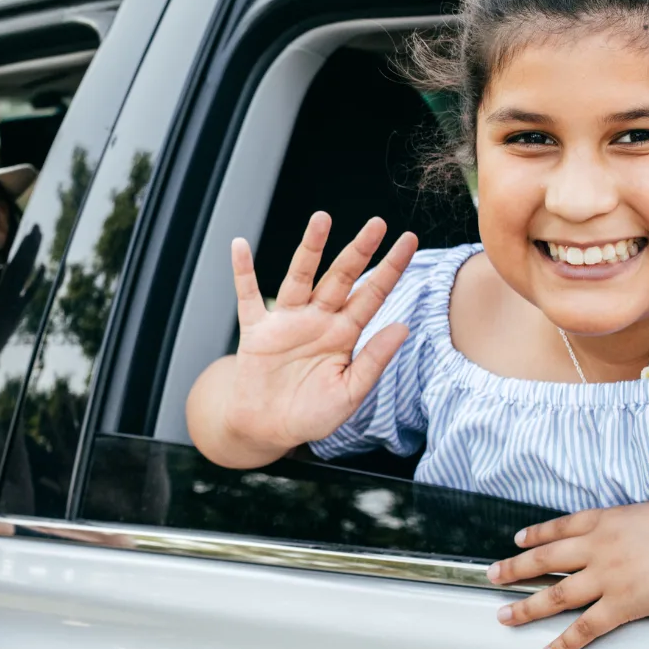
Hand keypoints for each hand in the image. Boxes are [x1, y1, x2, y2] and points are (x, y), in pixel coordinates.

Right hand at [223, 212, 417, 451]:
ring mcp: (287, 321)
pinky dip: (242, 271)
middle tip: (377, 223)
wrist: (268, 430)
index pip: (372, 294)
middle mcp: (318, 320)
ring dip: (310, 248)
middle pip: (341, 277)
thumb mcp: (350, 393)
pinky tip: (240, 245)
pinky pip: (248, 295)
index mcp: (344, 334)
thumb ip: (374, 360)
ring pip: (301, 276)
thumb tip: (403, 327)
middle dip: (359, 250)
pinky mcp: (257, 330)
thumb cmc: (312, 414)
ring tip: (322, 219)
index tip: (408, 241)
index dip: (391, 268)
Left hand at [488, 502, 648, 648]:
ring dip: (524, 607)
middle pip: (545, 560)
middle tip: (492, 576)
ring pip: (553, 595)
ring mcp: (607, 577)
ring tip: (503, 616)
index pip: (560, 528)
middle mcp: (598, 547)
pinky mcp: (623, 605)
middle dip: (514, 569)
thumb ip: (634, 528)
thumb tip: (633, 537)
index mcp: (607, 520)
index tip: (518, 541)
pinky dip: (563, 644)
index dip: (535, 535)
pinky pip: (585, 629)